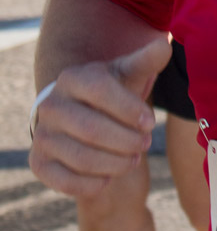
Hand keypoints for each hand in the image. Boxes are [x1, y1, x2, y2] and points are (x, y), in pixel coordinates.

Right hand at [29, 37, 171, 199]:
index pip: (100, 90)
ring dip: (117, 163)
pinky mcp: (38, 163)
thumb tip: (164, 47)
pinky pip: (67, 182)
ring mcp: (41, 136)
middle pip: (92, 129)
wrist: (82, 122)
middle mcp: (50, 105)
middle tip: (145, 143)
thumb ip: (146, 60)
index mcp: (72, 78)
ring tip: (134, 158)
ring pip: (82, 158)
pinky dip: (95, 183)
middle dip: (127, 140)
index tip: (150, 122)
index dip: (129, 108)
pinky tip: (110, 175)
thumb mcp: (128, 74)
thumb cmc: (112, 94)